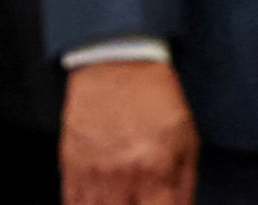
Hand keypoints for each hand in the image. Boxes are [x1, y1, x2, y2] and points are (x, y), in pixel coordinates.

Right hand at [61, 61, 198, 204]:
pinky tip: (104, 199)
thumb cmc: (156, 100)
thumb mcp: (187, 139)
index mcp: (156, 168)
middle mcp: (122, 177)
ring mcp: (92, 175)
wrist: (116, 66)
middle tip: (145, 198)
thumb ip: (184, 184)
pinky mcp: (70, 169)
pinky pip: (73, 204)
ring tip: (126, 196)